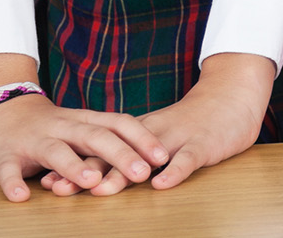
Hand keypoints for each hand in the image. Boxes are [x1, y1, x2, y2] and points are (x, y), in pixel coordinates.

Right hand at [0, 90, 169, 201]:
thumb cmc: (48, 126)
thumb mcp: (79, 127)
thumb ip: (105, 140)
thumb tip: (146, 160)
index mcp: (83, 120)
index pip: (118, 123)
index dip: (141, 138)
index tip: (163, 156)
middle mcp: (62, 127)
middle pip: (94, 136)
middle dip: (120, 154)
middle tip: (141, 173)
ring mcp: (33, 140)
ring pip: (55, 151)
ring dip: (73, 166)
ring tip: (91, 181)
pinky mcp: (4, 155)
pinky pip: (9, 169)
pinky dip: (13, 183)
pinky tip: (21, 196)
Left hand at [42, 51, 274, 193]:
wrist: (234, 93)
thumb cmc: (197, 120)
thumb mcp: (160, 135)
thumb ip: (135, 152)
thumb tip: (102, 174)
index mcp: (140, 132)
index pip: (102, 150)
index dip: (74, 165)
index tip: (48, 181)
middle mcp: (153, 134)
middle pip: (115, 154)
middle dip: (86, 172)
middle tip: (59, 188)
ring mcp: (178, 138)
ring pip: (145, 157)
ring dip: (122, 173)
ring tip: (101, 190)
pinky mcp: (204, 143)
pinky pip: (188, 159)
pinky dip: (174, 172)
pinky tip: (161, 185)